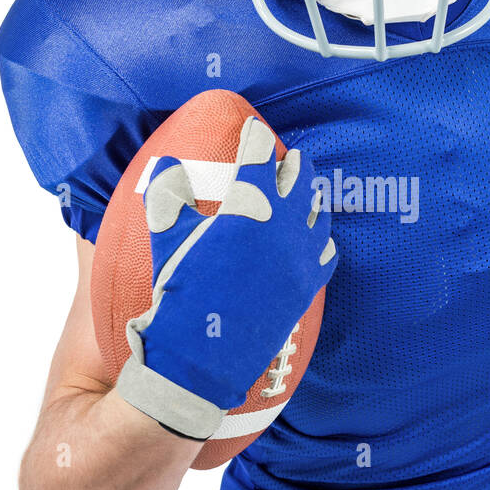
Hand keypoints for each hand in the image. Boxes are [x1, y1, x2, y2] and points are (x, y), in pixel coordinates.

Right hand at [116, 116, 336, 438]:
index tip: (254, 131)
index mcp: (248, 206)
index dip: (256, 141)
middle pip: (298, 181)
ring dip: (312, 199)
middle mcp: (283, 226)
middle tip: (290, 157)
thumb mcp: (164, 240)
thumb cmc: (176, 295)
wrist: (199, 358)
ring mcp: (300, 257)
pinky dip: (322, 241)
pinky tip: (320, 239)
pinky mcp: (306, 288)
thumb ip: (167, 198)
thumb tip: (164, 165)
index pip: (258, 159)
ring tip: (309, 191)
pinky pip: (326, 255)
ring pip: (317, 215)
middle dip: (293, 165)